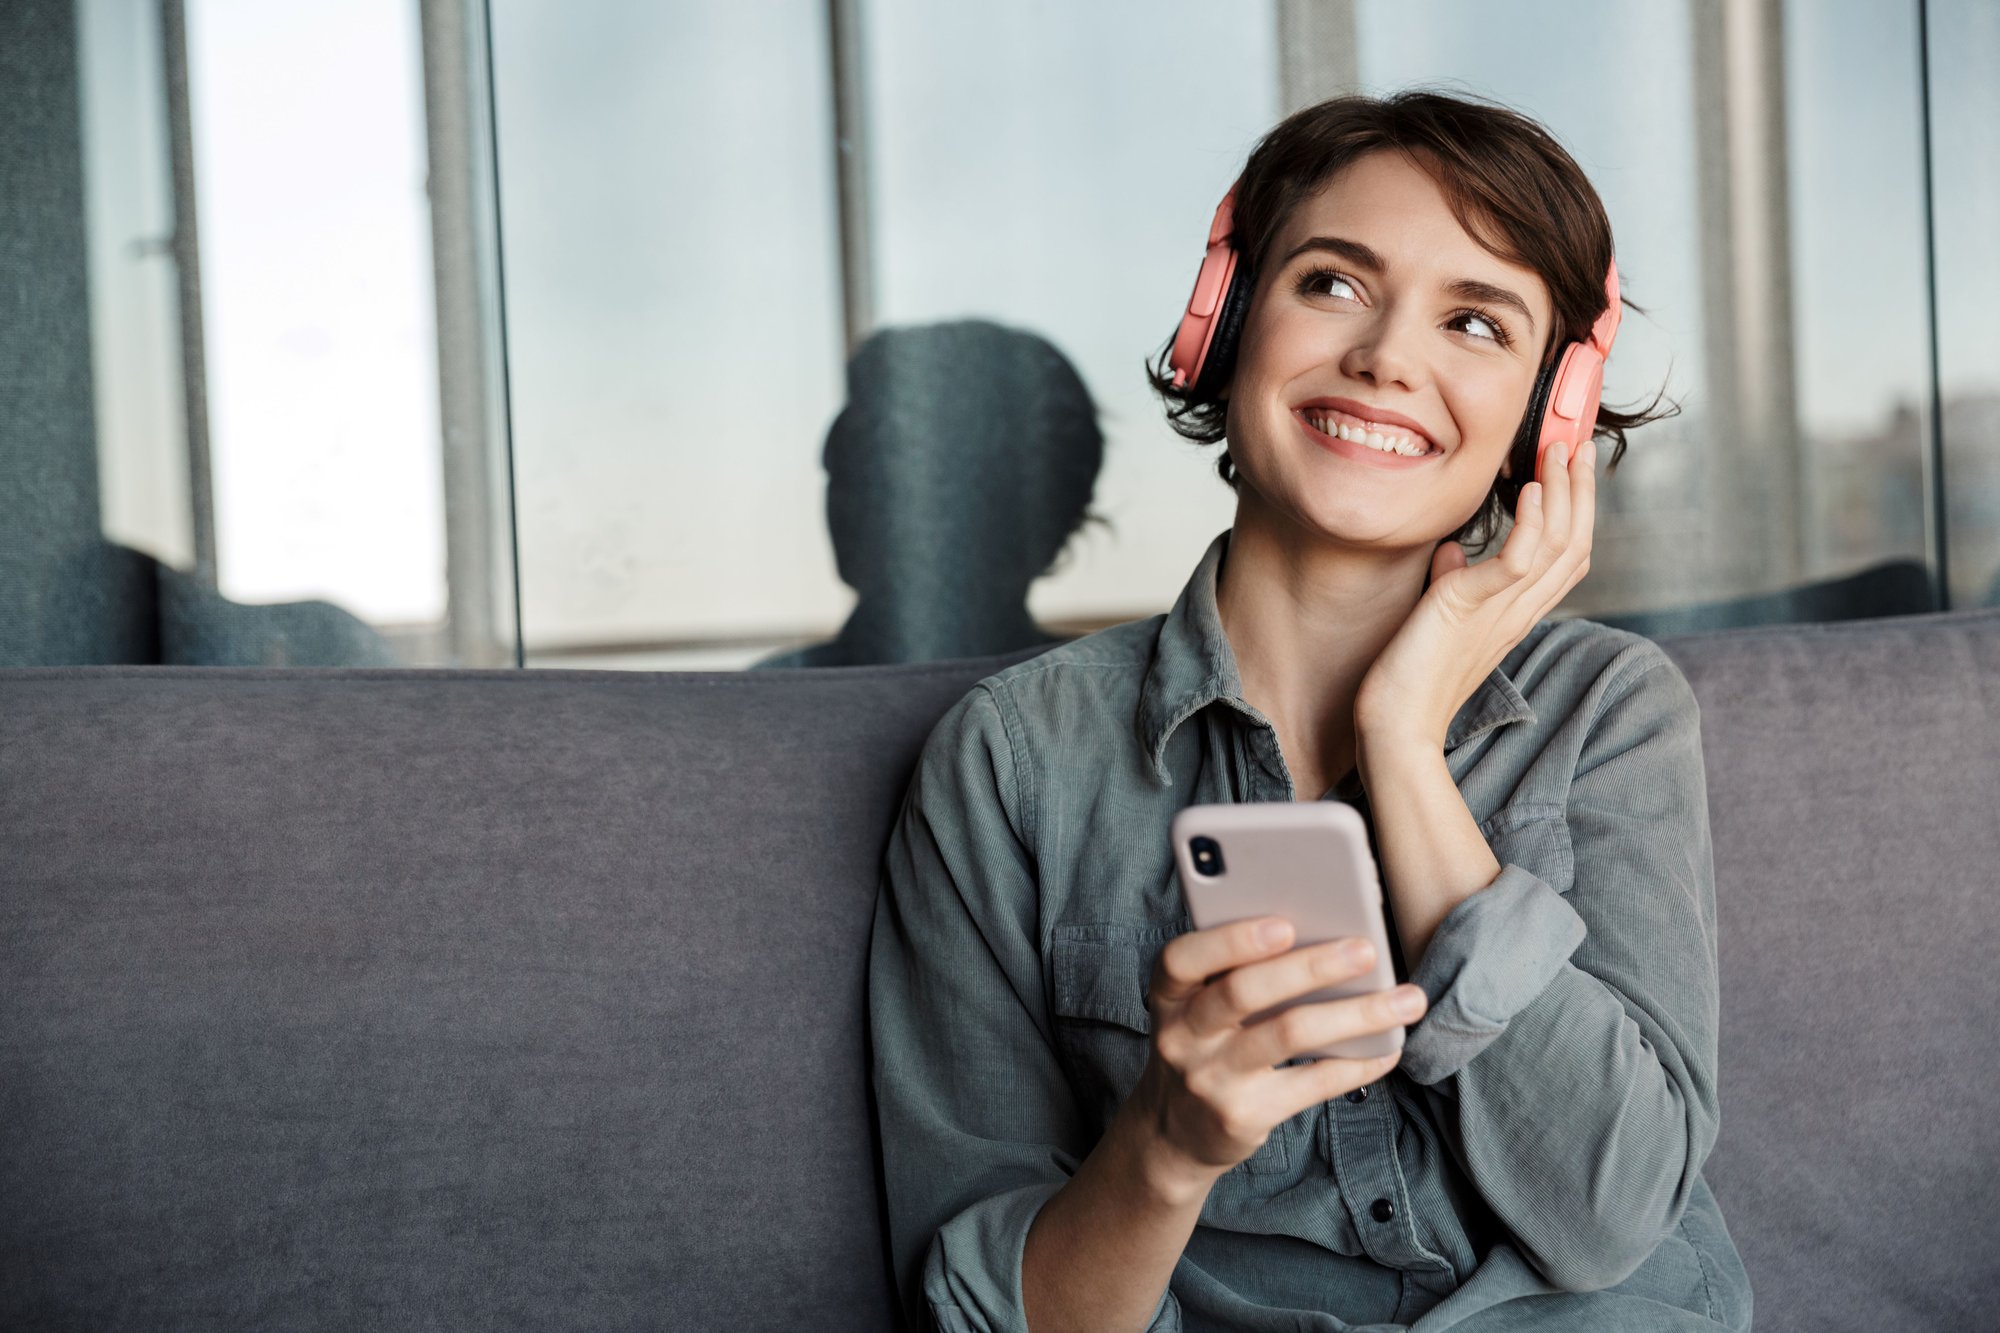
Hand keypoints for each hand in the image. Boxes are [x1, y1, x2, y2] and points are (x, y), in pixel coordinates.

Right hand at [1120, 916, 1427, 1198]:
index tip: (1285, 923)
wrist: (1176, 1131)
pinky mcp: (1242, 1115)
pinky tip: (1387, 1049)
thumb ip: (1235, 973)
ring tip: (1405, 1000)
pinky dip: (1357, 1063)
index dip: (1231, 940)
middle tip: (1366, 951)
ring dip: (1354, 1013)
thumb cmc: (1203, 1047)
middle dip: (1311, 967)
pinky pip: (1311, 1083)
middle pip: (1243, 992)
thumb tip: (1324, 935)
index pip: (1183, 958)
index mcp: (1169, 994)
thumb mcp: (1196, 1008)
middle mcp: (1180, 1035)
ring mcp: (1210, 1078)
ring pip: (1288, 1034)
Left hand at [1354, 436, 1598, 748]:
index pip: (1566, 557)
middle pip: (1575, 543)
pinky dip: (1531, 524)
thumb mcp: (1439, 619)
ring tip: (1559, 449)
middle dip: (1581, 489)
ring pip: (1559, 545)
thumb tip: (1450, 551)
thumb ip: (1453, 583)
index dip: (1576, 510)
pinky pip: (1519, 563)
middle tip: (1580, 442)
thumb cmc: (1409, 678)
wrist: (1394, 726)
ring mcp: (1501, 611)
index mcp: (1515, 613)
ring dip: (1563, 492)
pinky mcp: (1472, 609)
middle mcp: (1519, 611)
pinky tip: (1530, 491)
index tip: (1572, 468)